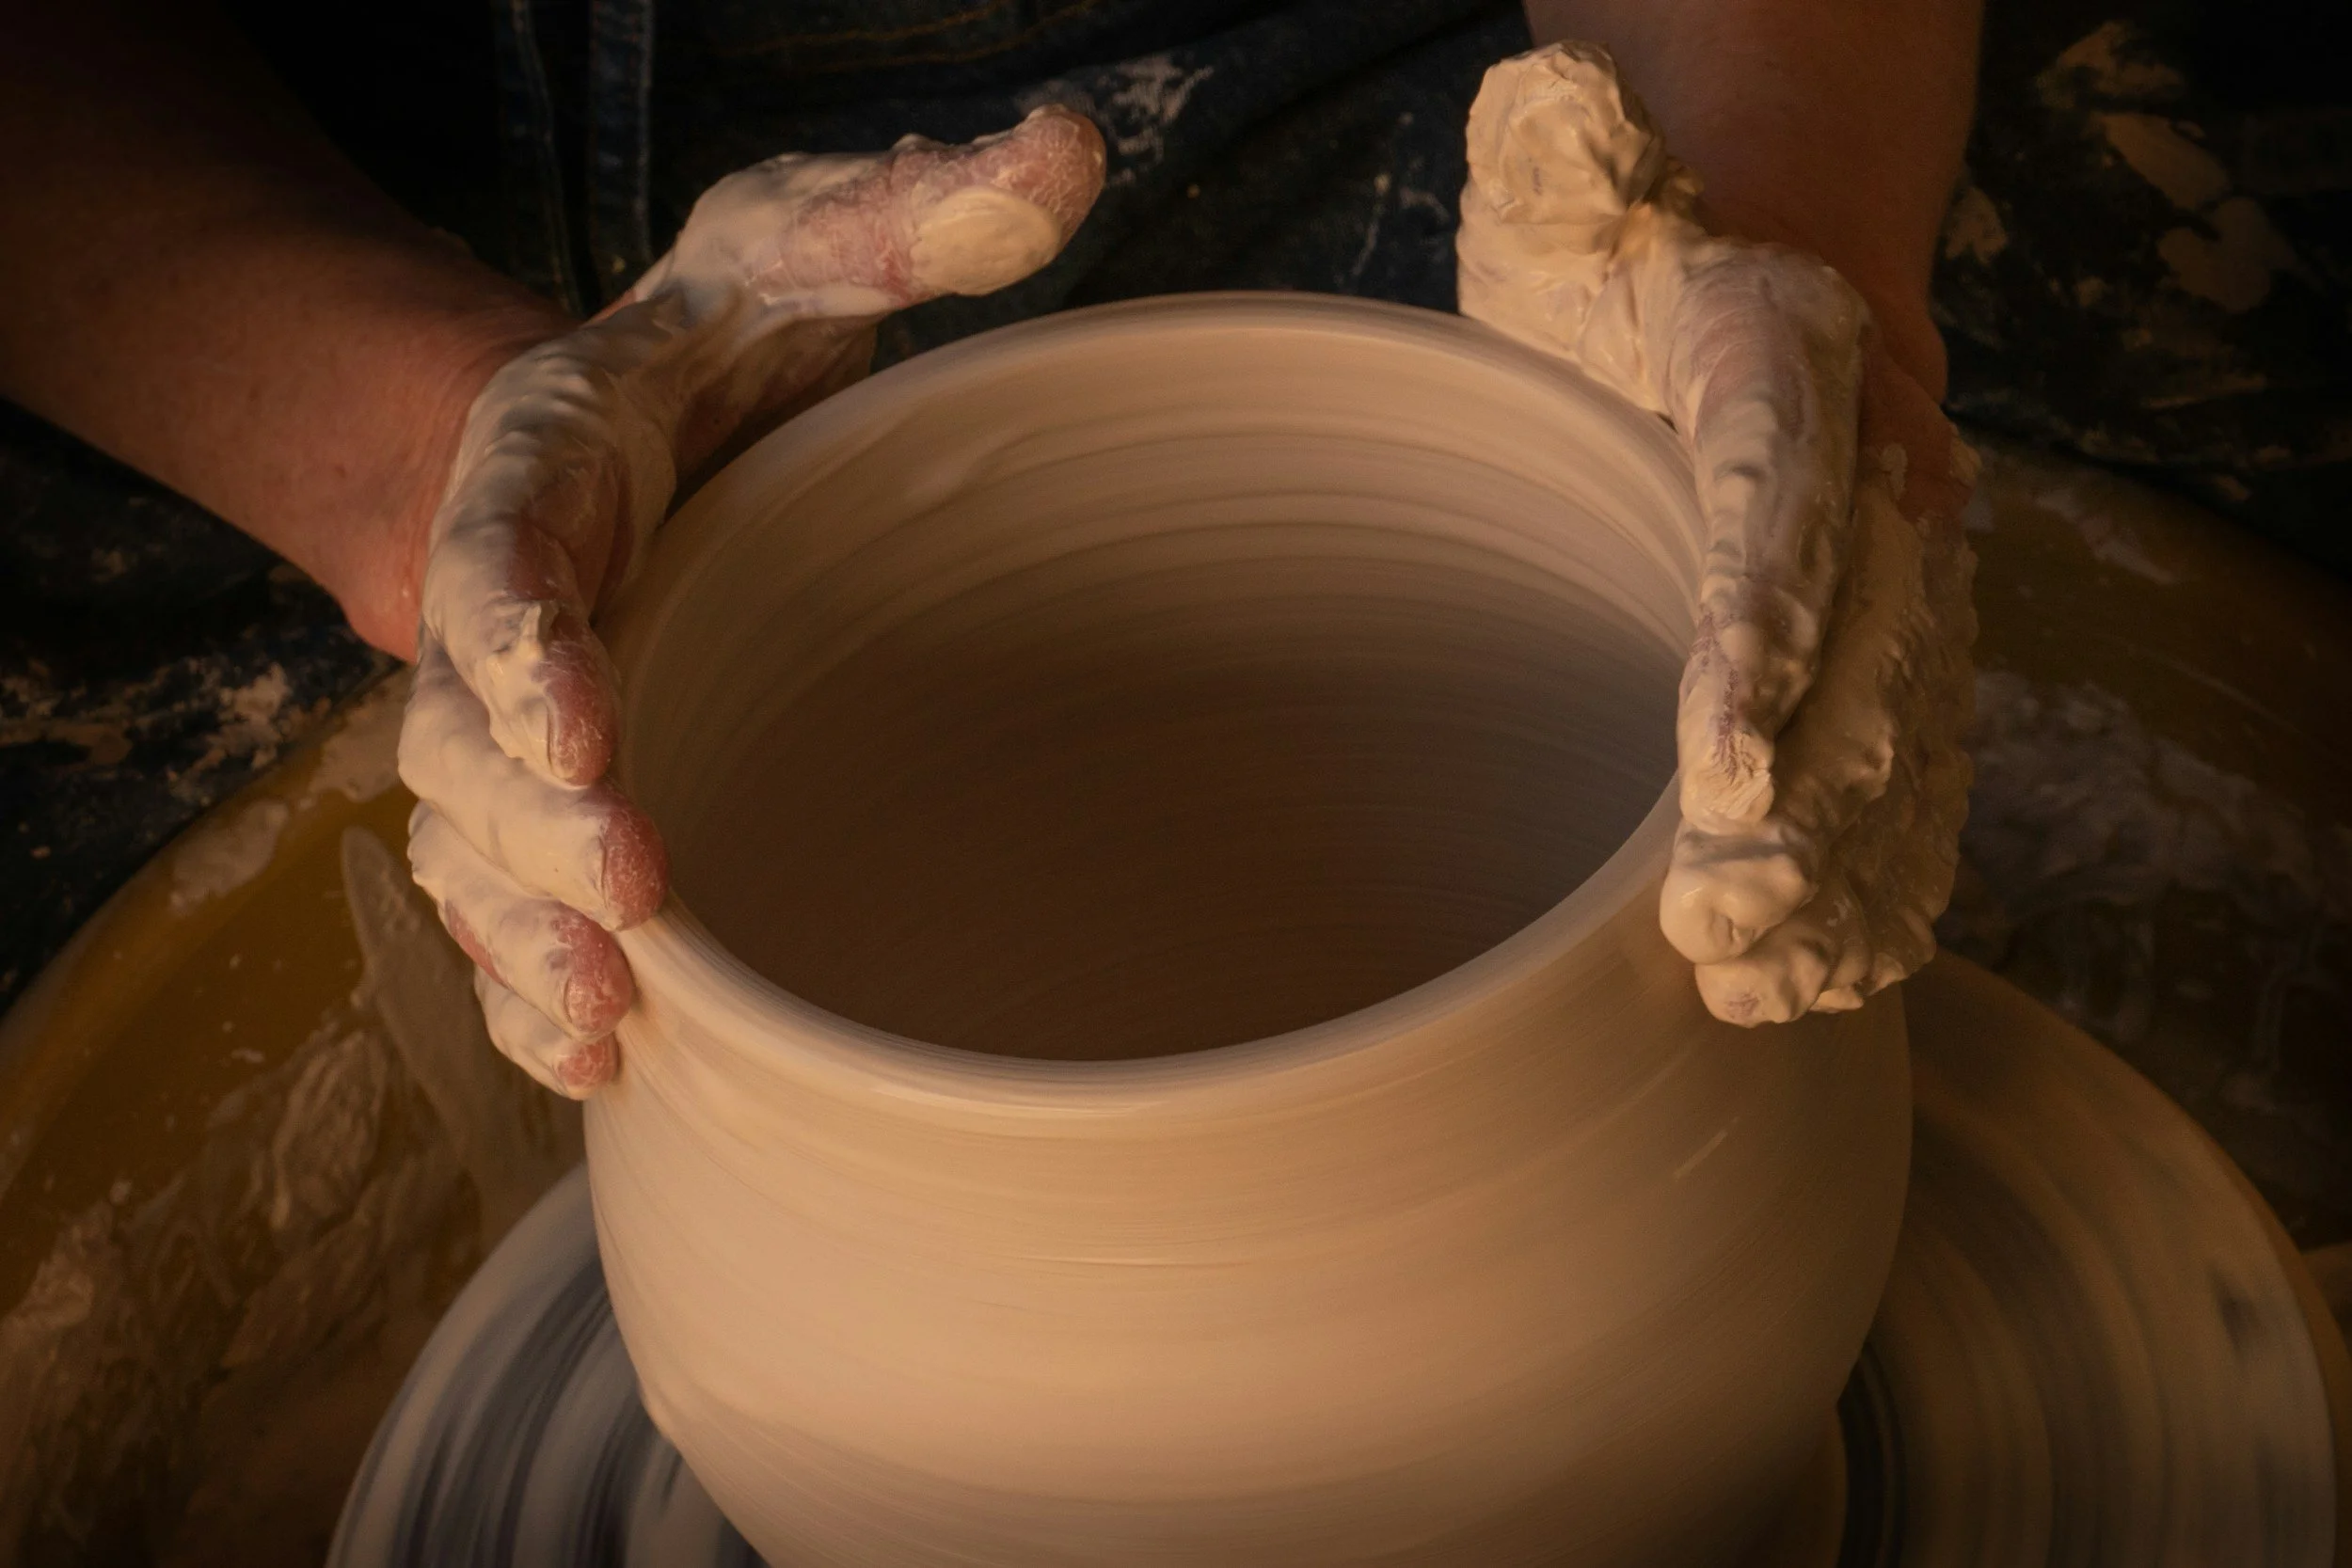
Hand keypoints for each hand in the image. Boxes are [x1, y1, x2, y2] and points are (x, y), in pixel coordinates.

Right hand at [397, 109, 1106, 1093]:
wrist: (639, 427)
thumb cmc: (724, 343)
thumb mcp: (805, 248)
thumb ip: (911, 210)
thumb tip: (1075, 149)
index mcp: (545, 470)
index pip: (497, 561)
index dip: (518, 648)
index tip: (585, 720)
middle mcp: (502, 616)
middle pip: (464, 741)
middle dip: (533, 828)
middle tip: (635, 895)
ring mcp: (511, 726)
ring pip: (473, 852)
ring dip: (525, 940)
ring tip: (609, 1021)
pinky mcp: (549, 803)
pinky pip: (507, 909)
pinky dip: (532, 990)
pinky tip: (598, 1060)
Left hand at [1456, 44, 1977, 1024]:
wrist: (1766, 259)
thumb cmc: (1635, 247)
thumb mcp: (1585, 184)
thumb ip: (1575, 174)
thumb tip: (1553, 131)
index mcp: (1790, 357)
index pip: (1780, 503)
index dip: (1763, 638)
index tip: (1727, 762)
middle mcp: (1869, 479)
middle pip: (1855, 656)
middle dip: (1799, 809)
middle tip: (1717, 924)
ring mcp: (1890, 576)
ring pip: (1890, 736)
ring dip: (1836, 874)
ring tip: (1763, 986)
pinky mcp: (1884, 651)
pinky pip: (1904, 771)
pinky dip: (1877, 876)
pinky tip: (1833, 974)